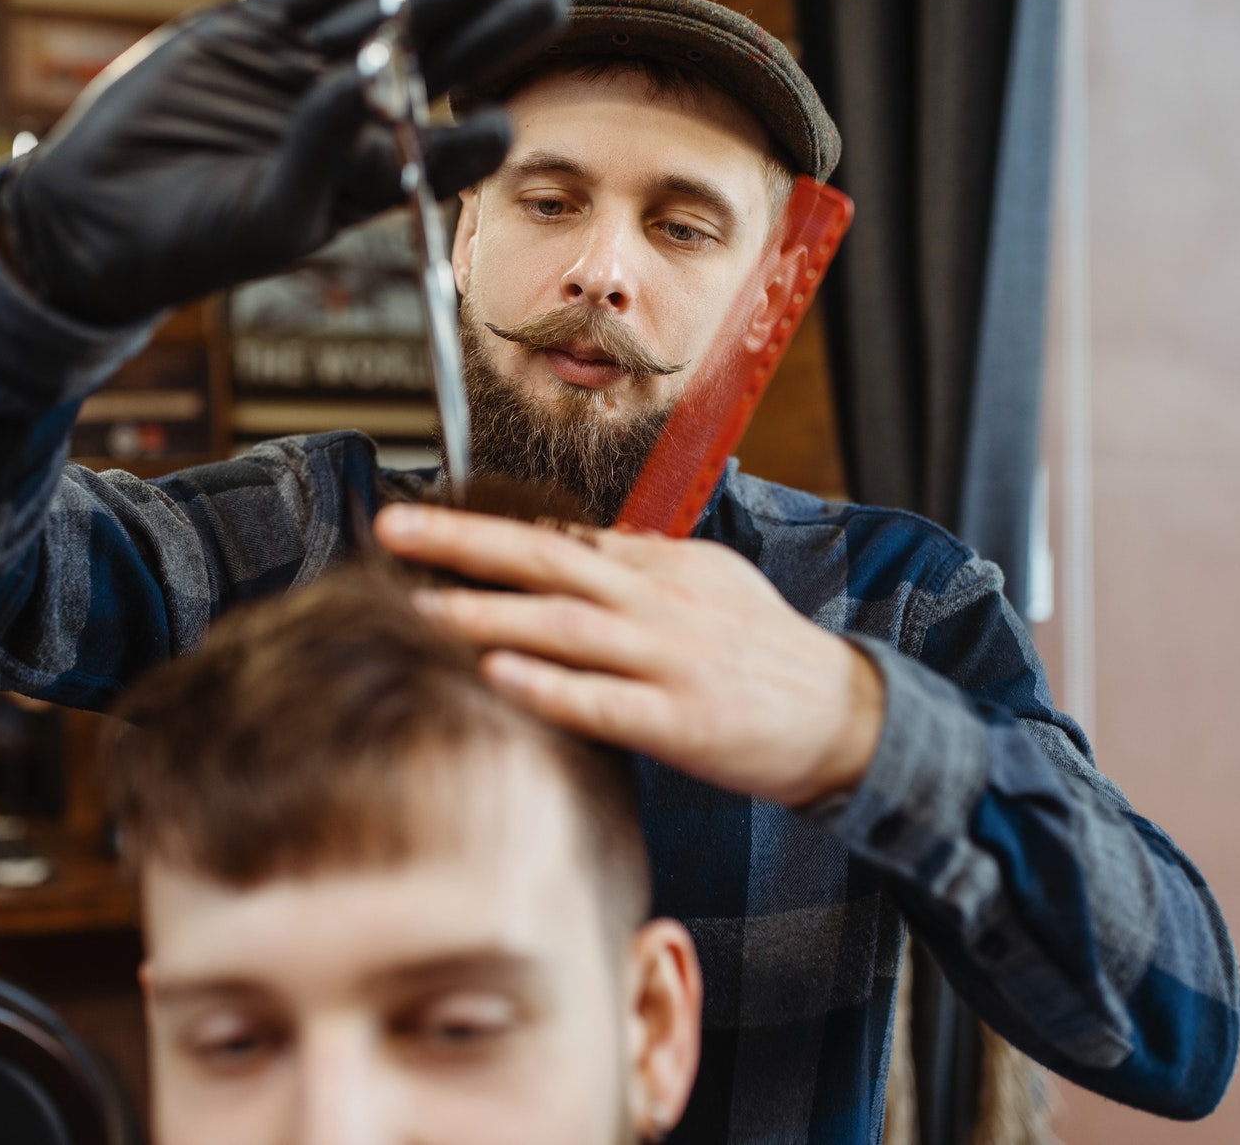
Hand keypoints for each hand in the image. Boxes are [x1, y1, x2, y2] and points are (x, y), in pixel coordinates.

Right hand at [0, 0, 567, 324]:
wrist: (95, 215)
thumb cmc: (191, 243)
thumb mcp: (267, 216)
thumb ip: (322, 158)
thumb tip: (362, 88)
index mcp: (361, 182)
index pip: (439, 152)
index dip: (477, 132)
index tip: (508, 118)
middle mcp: (345, 123)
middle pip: (434, 69)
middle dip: (490, 36)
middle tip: (546, 4)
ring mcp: (301, 71)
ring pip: (389, 21)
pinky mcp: (255, 33)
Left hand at [374, 505, 886, 807]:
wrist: (846, 718)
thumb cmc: (766, 655)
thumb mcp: (708, 586)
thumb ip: (638, 566)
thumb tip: (567, 543)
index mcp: (664, 566)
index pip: (561, 535)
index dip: (486, 525)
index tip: (421, 518)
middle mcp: (661, 603)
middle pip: (548, 558)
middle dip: (464, 542)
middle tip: (393, 527)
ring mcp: (670, 661)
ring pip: (565, 626)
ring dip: (487, 613)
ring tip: (418, 608)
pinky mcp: (680, 721)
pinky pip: (603, 702)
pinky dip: (549, 687)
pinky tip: (497, 675)